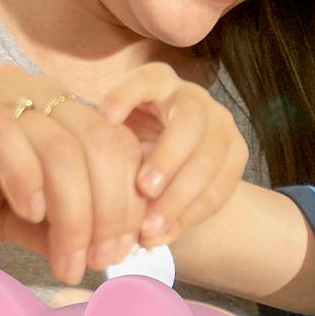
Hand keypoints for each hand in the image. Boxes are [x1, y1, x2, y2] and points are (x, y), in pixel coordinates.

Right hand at [0, 63, 146, 285]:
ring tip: (67, 261)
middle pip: (101, 145)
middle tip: (101, 262)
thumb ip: (52, 227)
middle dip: (112, 212)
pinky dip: (27, 178)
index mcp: (46, 110)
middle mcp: (26, 92)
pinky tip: (29, 214)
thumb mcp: (2, 215)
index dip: (129, 200)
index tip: (123, 254)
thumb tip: (105, 254)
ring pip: (62, 146)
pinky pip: (5, 135)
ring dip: (77, 212)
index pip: (115, 145)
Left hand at [98, 62, 248, 247]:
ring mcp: (221, 126)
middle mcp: (195, 99)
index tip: (104, 118)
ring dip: (179, 198)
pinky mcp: (236, 156)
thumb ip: (103, 147)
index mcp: (159, 83)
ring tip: (148, 229)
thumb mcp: (113, 138)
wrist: (170, 171)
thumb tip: (78, 177)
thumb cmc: (129, 147)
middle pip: (189, 123)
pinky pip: (219, 190)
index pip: (147, 79)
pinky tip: (163, 235)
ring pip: (208, 160)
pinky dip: (189, 217)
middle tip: (143, 189)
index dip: (127, 95)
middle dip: (168, 158)